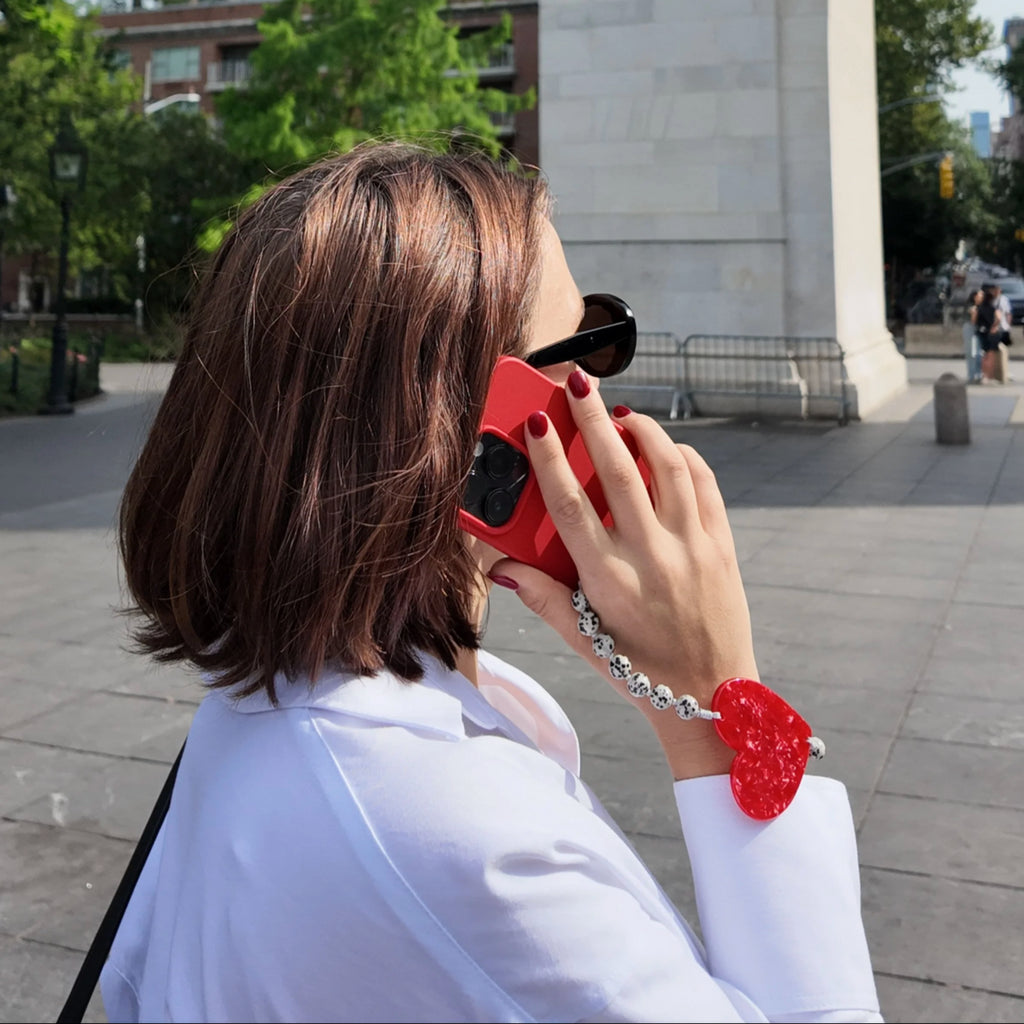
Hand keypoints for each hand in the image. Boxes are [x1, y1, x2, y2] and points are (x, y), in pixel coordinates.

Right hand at [489, 371, 755, 779]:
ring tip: (622, 412)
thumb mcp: (583, 641)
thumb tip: (499, 564)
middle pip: (619, 471)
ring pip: (669, 468)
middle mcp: (652, 557)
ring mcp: (693, 548)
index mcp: (609, 580)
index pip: (571, 506)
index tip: (535, 424)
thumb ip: (542, 598)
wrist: (714, 697)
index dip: (549, 460)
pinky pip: (705, 486)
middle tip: (579, 383)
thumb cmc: (639, 671)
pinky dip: (685, 457)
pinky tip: (666, 448)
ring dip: (643, 431)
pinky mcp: (722, 547)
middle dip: (594, 420)